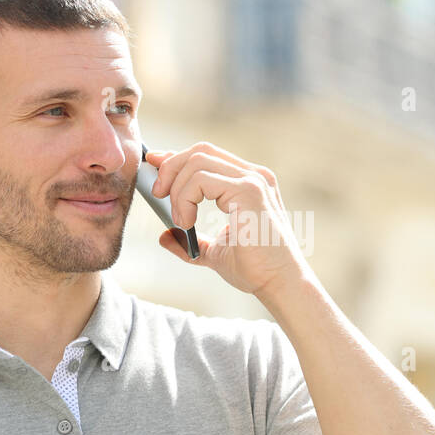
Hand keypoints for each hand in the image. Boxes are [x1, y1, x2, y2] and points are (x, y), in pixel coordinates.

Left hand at [144, 141, 313, 298]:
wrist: (279, 284)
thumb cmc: (255, 269)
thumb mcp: (215, 251)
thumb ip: (191, 240)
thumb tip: (164, 236)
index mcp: (249, 183)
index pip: (208, 155)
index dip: (176, 157)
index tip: (154, 166)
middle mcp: (254, 175)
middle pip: (200, 150)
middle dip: (170, 167)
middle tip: (157, 194)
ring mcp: (252, 180)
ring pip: (197, 161)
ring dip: (177, 189)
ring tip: (181, 220)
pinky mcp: (248, 190)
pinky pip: (201, 179)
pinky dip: (185, 198)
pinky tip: (187, 222)